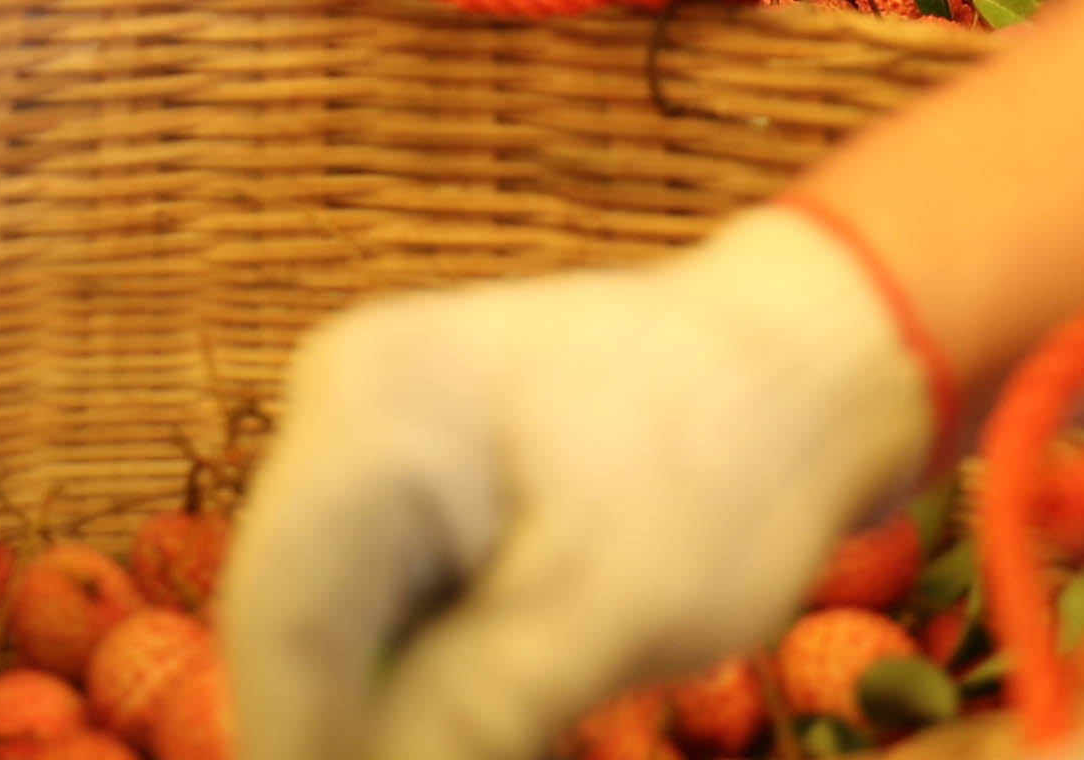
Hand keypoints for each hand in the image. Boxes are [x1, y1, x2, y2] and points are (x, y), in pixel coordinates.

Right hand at [225, 209, 936, 759]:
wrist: (806, 362)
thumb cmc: (729, 475)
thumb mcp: (608, 618)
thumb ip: (464, 721)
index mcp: (368, 410)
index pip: (277, 621)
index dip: (296, 746)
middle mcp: (335, 397)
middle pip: (286, 617)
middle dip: (339, 728)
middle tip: (450, 755)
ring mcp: (364, 420)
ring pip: (324, 613)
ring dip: (374, 708)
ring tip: (498, 728)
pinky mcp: (403, 458)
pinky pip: (370, 589)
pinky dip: (408, 670)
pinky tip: (485, 714)